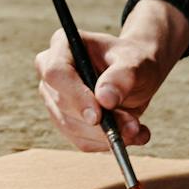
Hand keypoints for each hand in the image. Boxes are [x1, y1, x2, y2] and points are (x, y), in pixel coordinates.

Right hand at [33, 0, 188, 152]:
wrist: (138, 75)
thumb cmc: (135, 61)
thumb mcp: (136, 63)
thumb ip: (122, 77)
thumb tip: (105, 99)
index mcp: (63, 45)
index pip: (56, 73)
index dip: (75, 96)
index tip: (98, 117)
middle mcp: (51, 71)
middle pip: (62, 103)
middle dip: (99, 121)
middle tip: (133, 125)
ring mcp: (54, 97)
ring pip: (71, 126)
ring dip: (106, 135)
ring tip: (138, 130)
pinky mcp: (65, 120)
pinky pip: (81, 141)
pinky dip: (107, 143)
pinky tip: (131, 135)